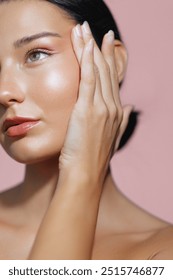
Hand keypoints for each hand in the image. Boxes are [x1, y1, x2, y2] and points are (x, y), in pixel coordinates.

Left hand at [58, 22, 132, 187]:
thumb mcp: (111, 138)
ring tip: (84, 29)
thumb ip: (121, 121)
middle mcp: (112, 107)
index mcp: (116, 112)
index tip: (105, 44)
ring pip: (97, 71)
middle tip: (93, 29)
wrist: (85, 176)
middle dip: (99, 48)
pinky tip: (84, 45)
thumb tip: (128, 107)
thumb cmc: (92, 159)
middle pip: (106, 71)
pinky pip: (88, 79)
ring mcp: (101, 108)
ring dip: (90, 47)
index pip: (112, 80)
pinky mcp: (87, 110)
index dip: (109, 60)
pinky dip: (86, 61)